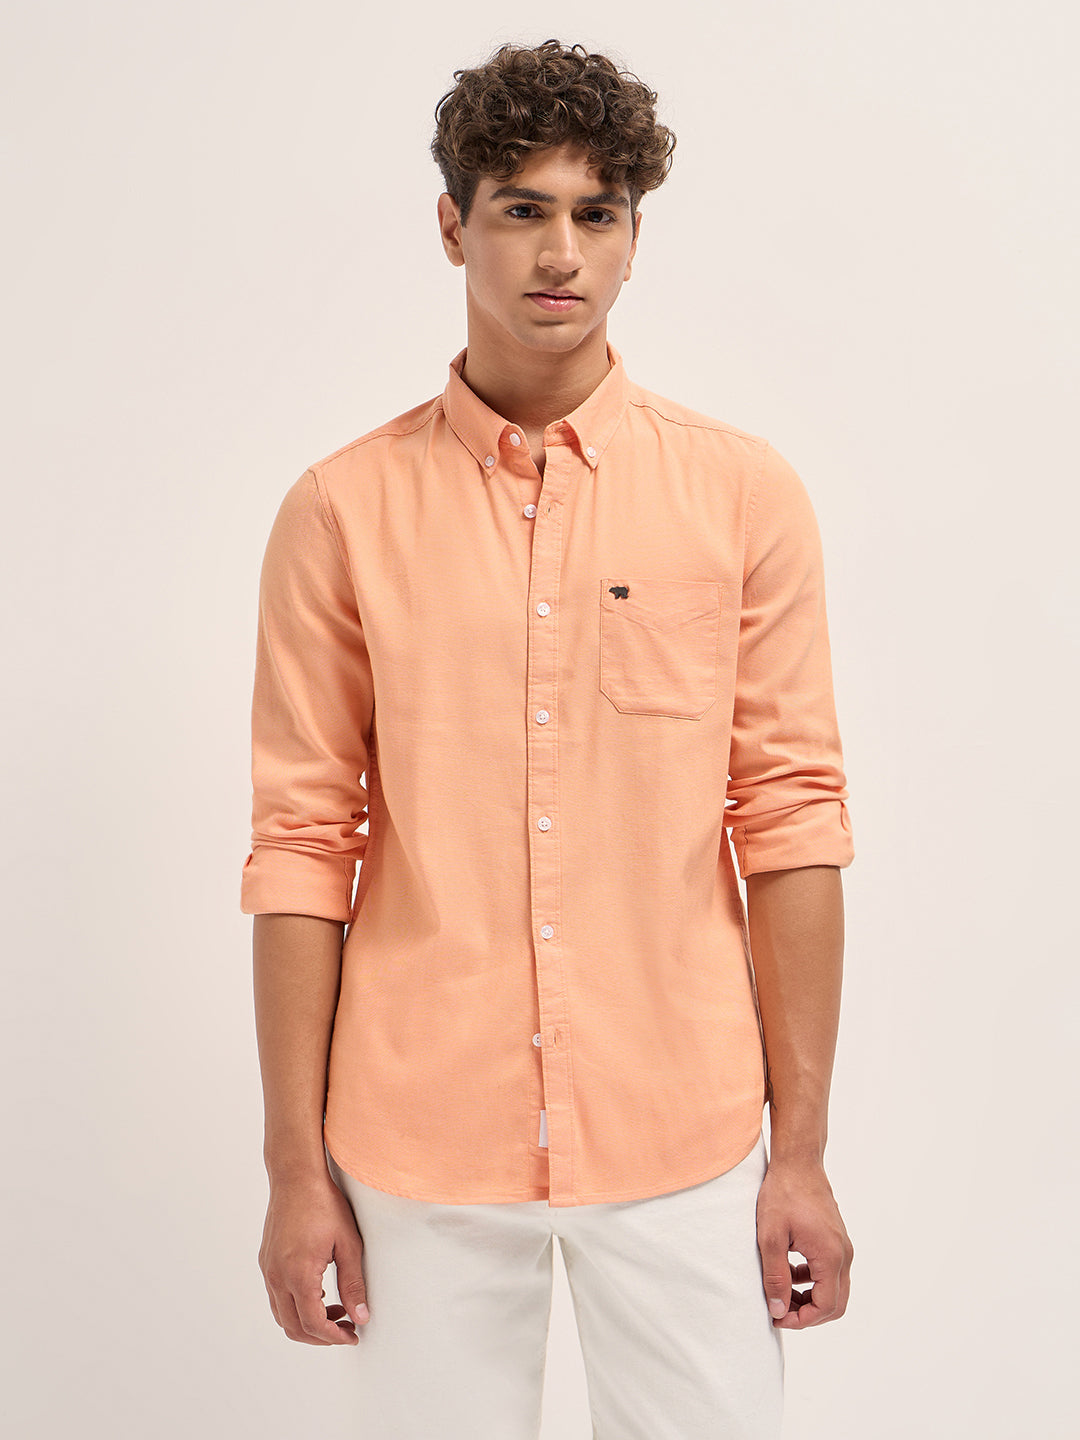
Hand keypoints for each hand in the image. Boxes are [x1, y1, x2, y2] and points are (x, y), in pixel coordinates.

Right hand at [258, 1170, 370, 1343]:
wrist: (296, 1177)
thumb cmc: (324, 1205)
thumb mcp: (348, 1244)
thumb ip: (354, 1283)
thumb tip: (361, 1317)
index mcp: (299, 1274)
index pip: (313, 1324)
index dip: (334, 1337)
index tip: (352, 1336)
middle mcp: (278, 1276)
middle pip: (294, 1328)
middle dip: (321, 1337)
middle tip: (345, 1330)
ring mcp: (268, 1270)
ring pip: (282, 1316)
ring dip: (307, 1323)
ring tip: (336, 1311)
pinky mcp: (266, 1262)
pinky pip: (277, 1298)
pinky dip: (296, 1307)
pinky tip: (319, 1294)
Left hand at [755, 1153, 852, 1328]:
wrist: (797, 1161)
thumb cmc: (782, 1194)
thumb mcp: (771, 1237)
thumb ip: (775, 1277)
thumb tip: (779, 1311)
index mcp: (830, 1256)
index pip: (826, 1306)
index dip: (802, 1320)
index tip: (777, 1317)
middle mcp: (843, 1253)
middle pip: (836, 1303)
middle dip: (808, 1314)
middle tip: (780, 1311)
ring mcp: (842, 1245)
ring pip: (834, 1288)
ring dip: (810, 1298)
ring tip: (780, 1293)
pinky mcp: (836, 1238)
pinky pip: (830, 1271)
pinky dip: (812, 1281)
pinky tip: (789, 1271)